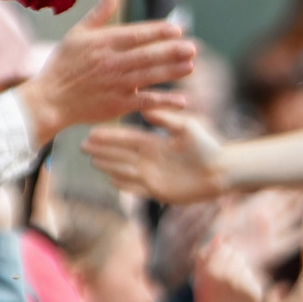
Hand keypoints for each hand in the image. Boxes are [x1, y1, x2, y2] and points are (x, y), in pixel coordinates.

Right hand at [19, 0, 196, 141]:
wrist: (49, 100)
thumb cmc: (62, 66)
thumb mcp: (76, 35)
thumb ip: (98, 16)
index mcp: (102, 44)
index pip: (135, 35)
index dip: (157, 32)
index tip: (177, 29)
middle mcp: (111, 63)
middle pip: (147, 55)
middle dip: (172, 51)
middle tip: (193, 47)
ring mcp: (115, 85)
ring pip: (149, 76)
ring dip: (172, 71)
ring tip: (191, 66)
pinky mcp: (118, 105)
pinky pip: (145, 102)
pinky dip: (164, 101)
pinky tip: (182, 100)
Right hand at [87, 98, 228, 203]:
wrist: (221, 170)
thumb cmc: (207, 146)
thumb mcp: (186, 129)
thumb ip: (167, 120)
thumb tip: (147, 109)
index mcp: (155, 143)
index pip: (127, 139)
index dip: (109, 136)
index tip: (92, 131)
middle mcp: (151, 159)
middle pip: (120, 154)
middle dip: (102, 150)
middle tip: (81, 145)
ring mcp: (153, 176)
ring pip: (124, 170)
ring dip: (108, 165)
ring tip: (91, 161)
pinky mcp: (159, 191)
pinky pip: (136, 188)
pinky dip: (124, 184)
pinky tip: (110, 180)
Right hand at [191, 236, 266, 301]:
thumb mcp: (199, 280)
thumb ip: (205, 257)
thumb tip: (220, 237)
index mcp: (211, 271)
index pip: (224, 249)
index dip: (222, 258)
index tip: (220, 270)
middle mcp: (228, 276)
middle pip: (237, 256)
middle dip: (233, 265)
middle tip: (226, 283)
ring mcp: (243, 284)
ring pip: (246, 268)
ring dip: (241, 276)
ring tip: (232, 293)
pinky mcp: (255, 293)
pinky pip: (254, 280)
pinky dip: (249, 287)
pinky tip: (240, 299)